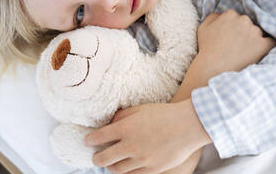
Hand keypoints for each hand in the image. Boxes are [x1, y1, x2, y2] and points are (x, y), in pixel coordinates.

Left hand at [85, 99, 209, 173]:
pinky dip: (126, 172)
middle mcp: (130, 146)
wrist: (188, 125)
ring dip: (110, 166)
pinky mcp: (152, 169)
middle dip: (96, 158)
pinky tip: (125, 167)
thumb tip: (111, 123)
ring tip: (109, 163)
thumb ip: (123, 116)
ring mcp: (141, 159)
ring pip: (117, 169)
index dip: (90, 139)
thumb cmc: (165, 114)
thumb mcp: (140, 109)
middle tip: (95, 156)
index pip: (98, 137)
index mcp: (125, 128)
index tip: (87, 141)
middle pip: (103, 158)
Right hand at [197, 10, 275, 78]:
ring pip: (258, 32)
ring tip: (243, 52)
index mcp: (230, 14)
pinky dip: (267, 45)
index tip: (229, 36)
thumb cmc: (207, 49)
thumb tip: (220, 13)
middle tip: (236, 45)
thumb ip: (213, 16)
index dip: (232, 27)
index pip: (236, 17)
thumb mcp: (203, 28)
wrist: (213, 69)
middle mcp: (244, 20)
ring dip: (253, 39)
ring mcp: (255, 33)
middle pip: (247, 23)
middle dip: (243, 32)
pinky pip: (271, 42)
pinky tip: (261, 51)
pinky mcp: (263, 45)